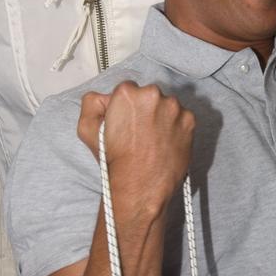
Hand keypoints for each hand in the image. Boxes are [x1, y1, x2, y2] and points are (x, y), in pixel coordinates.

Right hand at [78, 81, 195, 206]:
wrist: (140, 186)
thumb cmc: (115, 160)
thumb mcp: (86, 128)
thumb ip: (92, 102)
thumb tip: (105, 96)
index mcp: (128, 93)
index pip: (128, 90)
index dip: (125, 107)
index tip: (126, 122)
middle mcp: (153, 95)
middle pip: (148, 96)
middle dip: (144, 110)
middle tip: (138, 132)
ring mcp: (174, 108)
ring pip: (166, 106)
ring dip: (161, 118)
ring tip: (152, 140)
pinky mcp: (189, 121)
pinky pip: (181, 118)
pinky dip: (175, 128)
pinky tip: (164, 143)